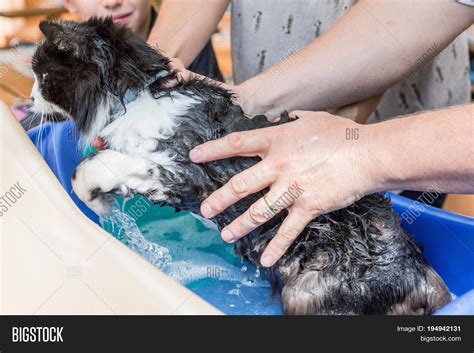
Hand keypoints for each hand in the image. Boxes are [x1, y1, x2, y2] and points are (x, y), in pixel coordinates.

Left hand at [189, 111, 379, 266]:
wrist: (369, 154)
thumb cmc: (343, 134)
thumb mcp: (312, 119)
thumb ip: (292, 120)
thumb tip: (285, 117)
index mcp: (277, 141)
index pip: (237, 144)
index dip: (213, 150)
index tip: (194, 156)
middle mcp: (280, 165)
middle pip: (241, 184)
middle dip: (220, 199)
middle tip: (205, 209)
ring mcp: (293, 187)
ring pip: (259, 210)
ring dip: (239, 224)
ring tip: (226, 234)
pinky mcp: (309, 205)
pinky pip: (288, 230)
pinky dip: (276, 246)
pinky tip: (265, 258)